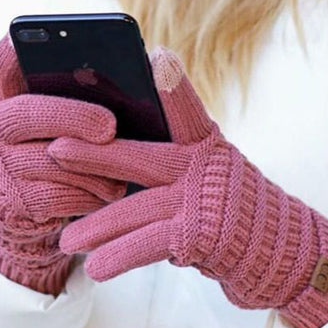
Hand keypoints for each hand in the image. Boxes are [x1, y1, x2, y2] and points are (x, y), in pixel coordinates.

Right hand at [0, 34, 124, 294]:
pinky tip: (111, 189)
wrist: (24, 197)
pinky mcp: (17, 202)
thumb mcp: (58, 116)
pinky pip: (61, 197)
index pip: (2, 64)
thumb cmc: (55, 144)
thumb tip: (142, 80)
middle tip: (110, 126)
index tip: (41, 46)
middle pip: (28, 114)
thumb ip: (80, 97)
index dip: (17, 51)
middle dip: (76, 118)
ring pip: (53, 162)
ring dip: (97, 166)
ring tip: (127, 166)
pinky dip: (92, 194)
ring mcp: (4, 166)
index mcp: (10, 97)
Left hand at [50, 47, 327, 327]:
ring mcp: (200, 200)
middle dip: (97, 155)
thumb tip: (112, 157)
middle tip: (55, 151)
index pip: (187, 111)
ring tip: (65, 241)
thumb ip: (169, 161)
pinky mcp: (198, 235)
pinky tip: (94, 269)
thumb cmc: (227, 203)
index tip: (158, 57)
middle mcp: (202, 166)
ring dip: (96, 226)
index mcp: (204, 145)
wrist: (271, 244)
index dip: (174, 86)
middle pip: (141, 156)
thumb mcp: (205, 172)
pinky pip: (146, 245)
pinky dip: (118, 257)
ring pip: (135, 208)